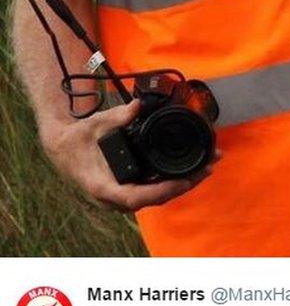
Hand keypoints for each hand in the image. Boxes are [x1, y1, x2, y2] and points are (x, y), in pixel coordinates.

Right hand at [41, 99, 216, 211]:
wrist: (64, 148)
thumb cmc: (78, 139)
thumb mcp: (96, 125)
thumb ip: (117, 117)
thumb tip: (136, 106)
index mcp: (104, 187)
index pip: (137, 198)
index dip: (162, 191)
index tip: (184, 181)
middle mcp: (114, 198)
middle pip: (155, 199)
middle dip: (184, 184)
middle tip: (209, 166)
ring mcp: (122, 196)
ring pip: (157, 197)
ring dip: (183, 182)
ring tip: (208, 165)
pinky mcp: (129, 189)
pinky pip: (154, 190)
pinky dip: (173, 180)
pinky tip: (191, 169)